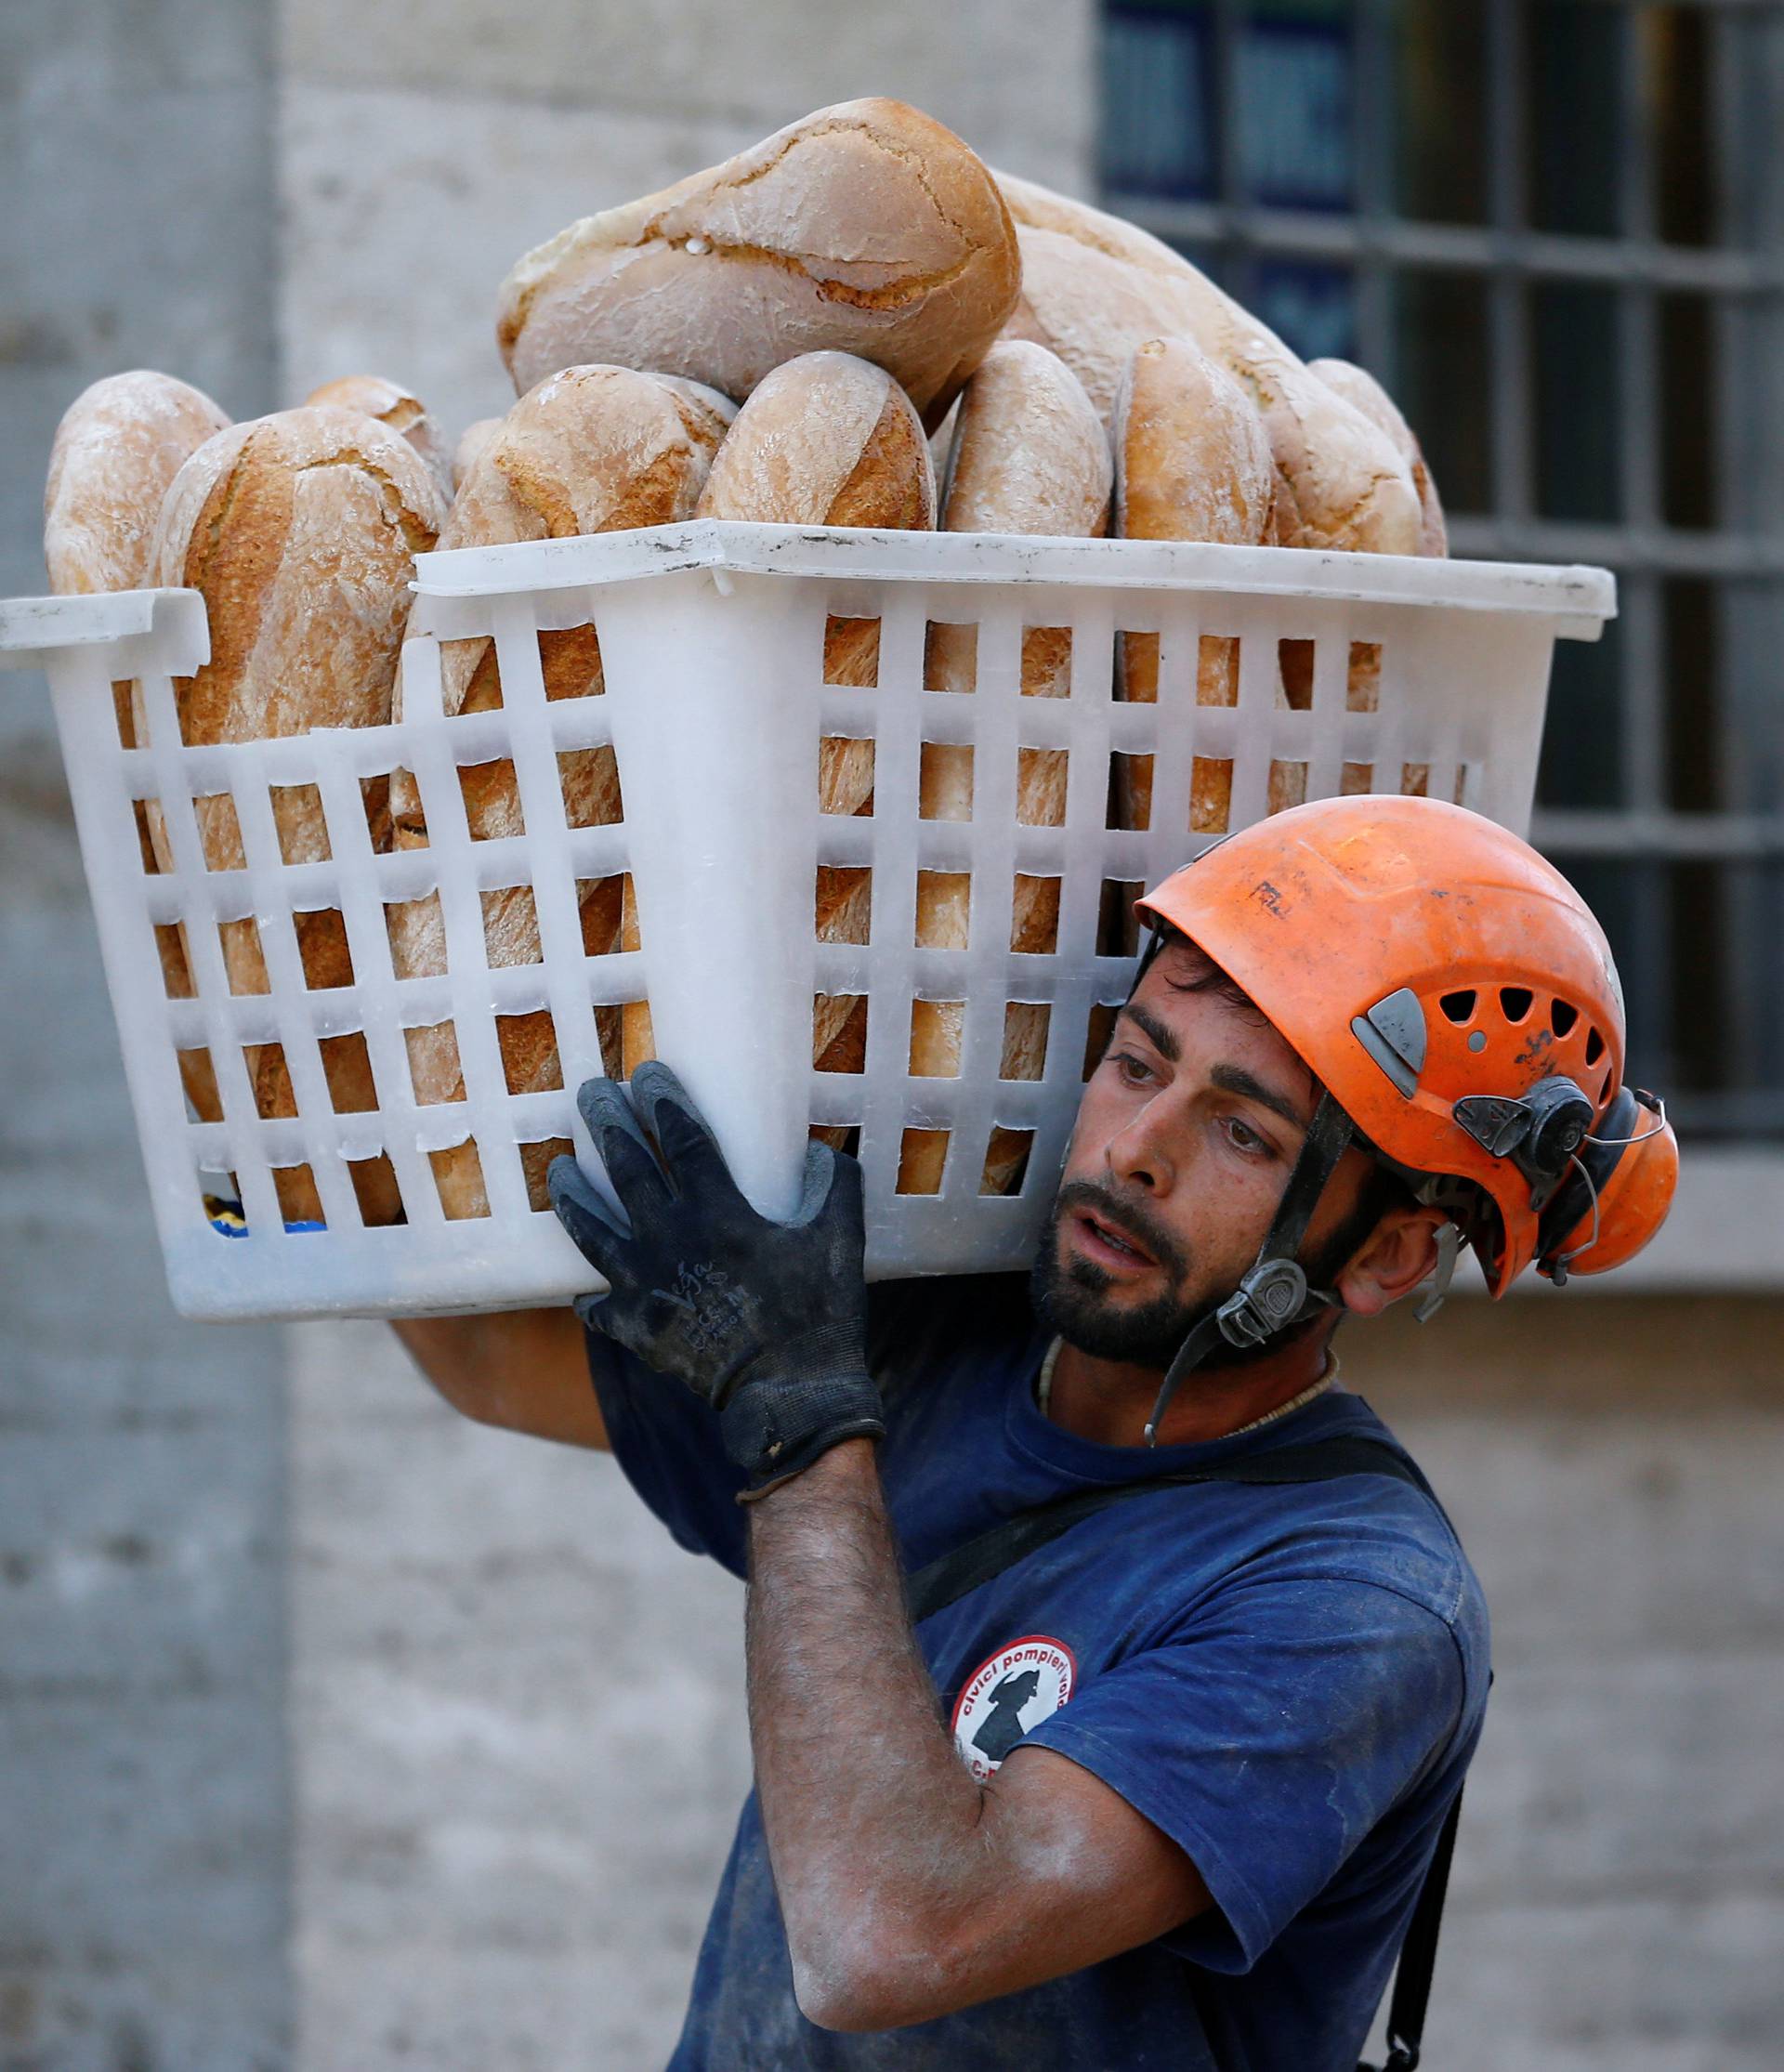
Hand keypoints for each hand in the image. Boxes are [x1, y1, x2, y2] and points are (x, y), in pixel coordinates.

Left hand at [547, 1063, 883, 1496]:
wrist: (790, 1394)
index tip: (646, 1073)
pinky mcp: (638, 1330)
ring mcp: (645, 1286)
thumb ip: (835, 1184)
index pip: (680, 1139)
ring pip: (593, 1229)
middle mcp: (671, 1240)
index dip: (663, 1102)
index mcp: (719, 1211)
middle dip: (607, 1124)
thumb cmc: (821, 1315)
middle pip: (627, 1169)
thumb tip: (820, 1150)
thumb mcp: (843, 1239)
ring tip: (559, 1168)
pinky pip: (599, 1307)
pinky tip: (582, 1287)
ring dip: (574, 1194)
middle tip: (591, 1093)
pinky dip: (589, 1295)